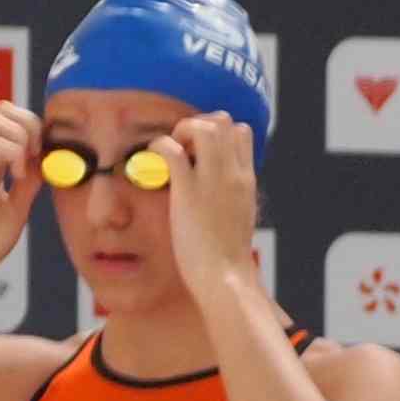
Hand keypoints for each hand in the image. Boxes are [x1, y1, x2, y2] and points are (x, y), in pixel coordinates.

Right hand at [0, 104, 41, 299]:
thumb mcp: (15, 208)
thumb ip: (28, 183)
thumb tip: (44, 163)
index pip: (8, 118)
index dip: (31, 129)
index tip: (40, 160)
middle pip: (3, 108)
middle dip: (29, 124)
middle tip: (35, 157)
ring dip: (23, 137)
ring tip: (24, 169)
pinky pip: (1, 144)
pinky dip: (17, 156)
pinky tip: (16, 180)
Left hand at [148, 114, 259, 303]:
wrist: (225, 279)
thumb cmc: (228, 258)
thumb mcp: (240, 219)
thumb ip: (234, 199)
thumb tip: (223, 195)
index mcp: (246, 180)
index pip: (241, 132)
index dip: (217, 134)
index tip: (200, 153)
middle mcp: (233, 174)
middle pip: (223, 121)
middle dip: (199, 125)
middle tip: (183, 150)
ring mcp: (212, 181)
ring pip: (203, 126)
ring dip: (182, 131)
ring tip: (172, 155)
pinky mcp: (187, 192)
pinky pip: (170, 149)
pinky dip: (159, 147)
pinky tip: (154, 164)